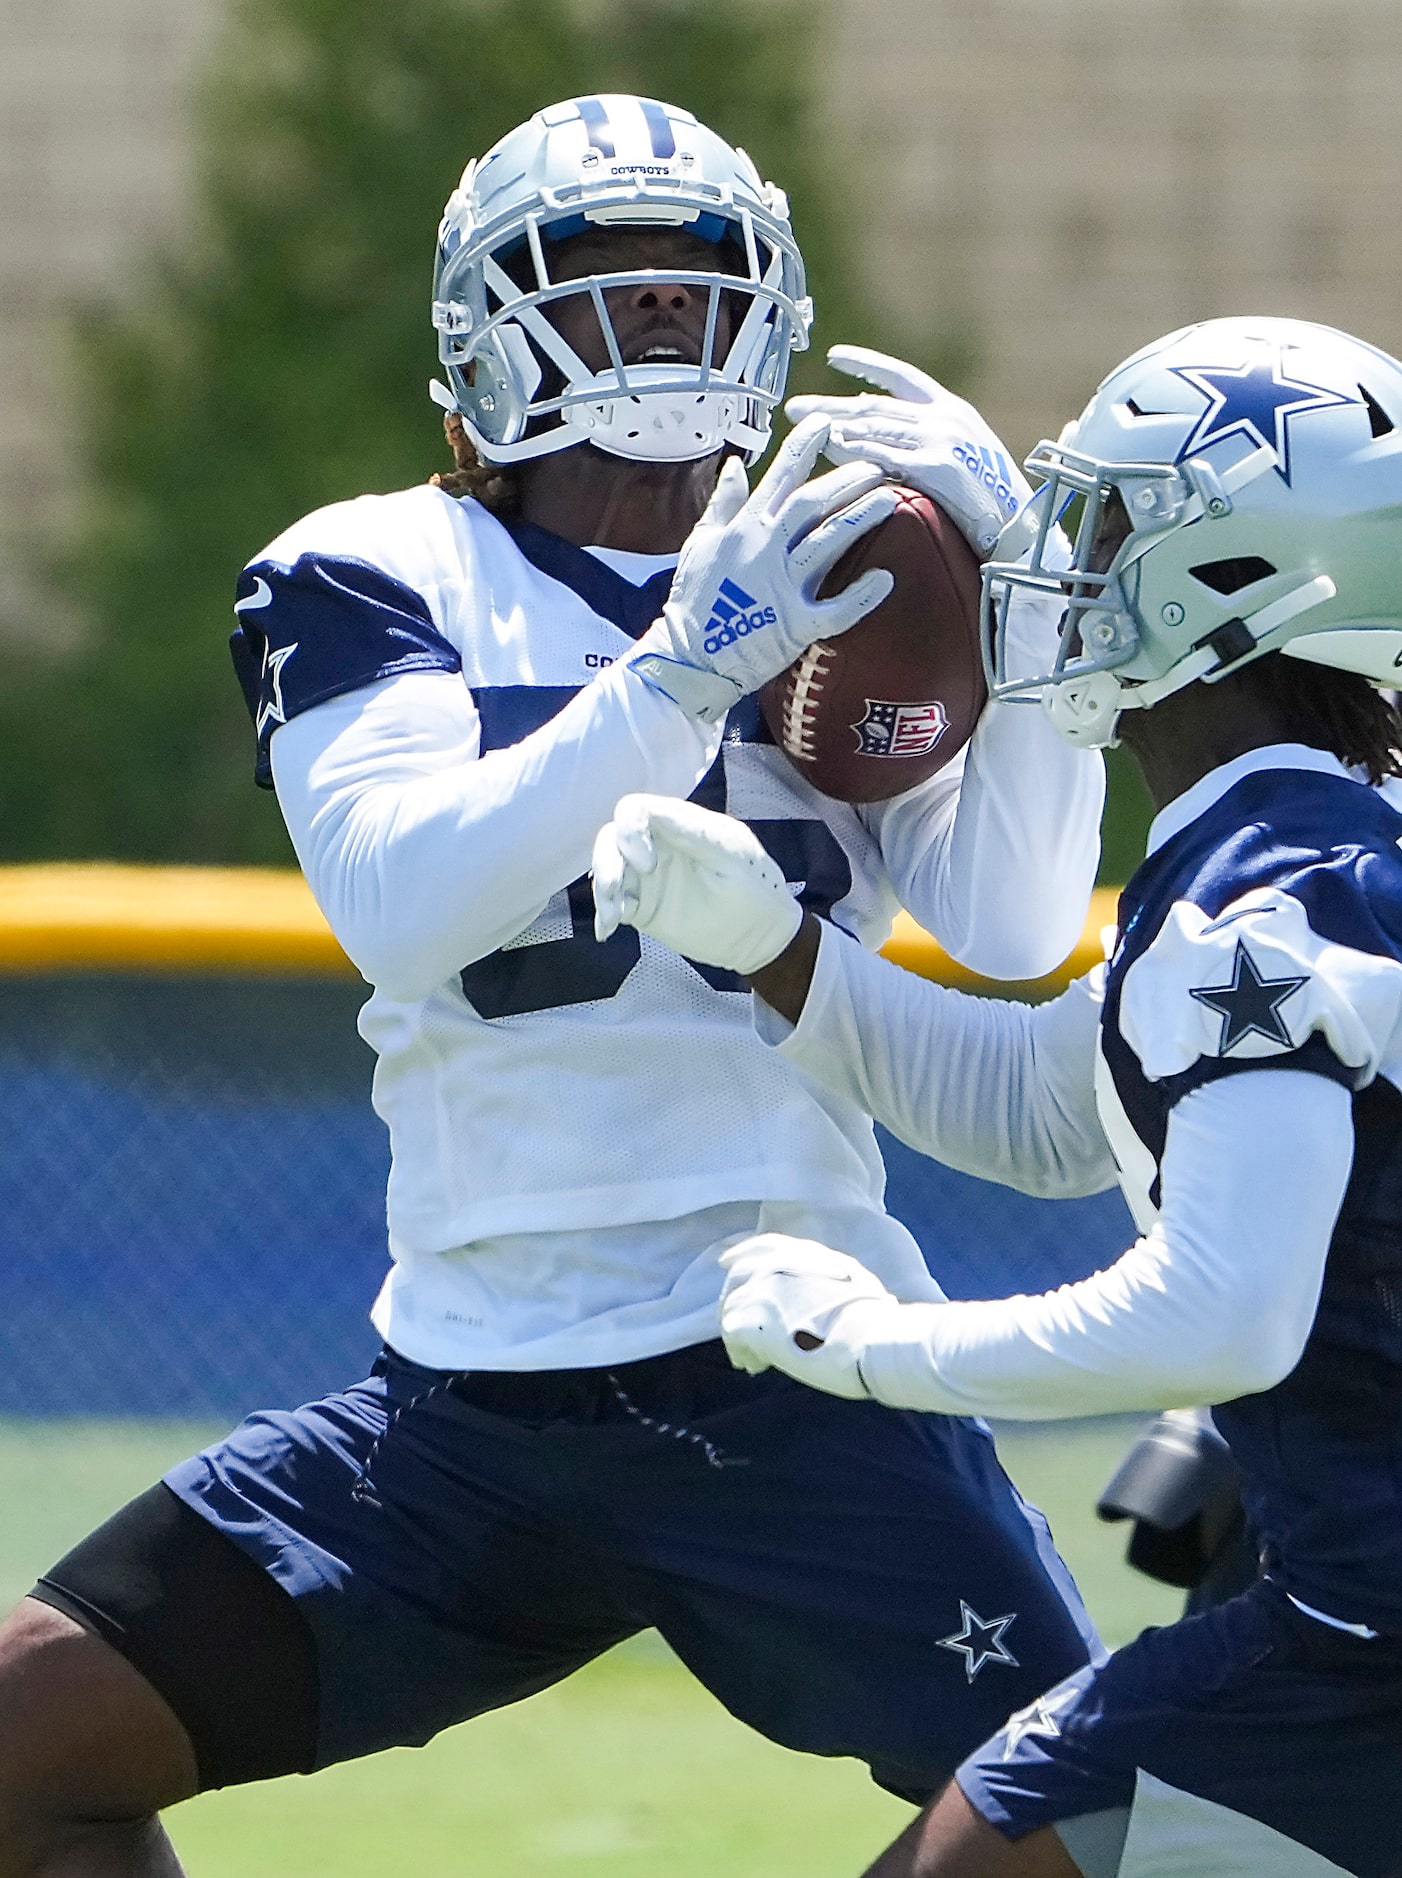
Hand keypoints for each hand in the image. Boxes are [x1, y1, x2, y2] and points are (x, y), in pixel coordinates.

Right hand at [592, 794, 801, 973]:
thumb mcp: (731, 856)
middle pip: (612, 837)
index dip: (630, 831)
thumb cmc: (756, 889)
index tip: (647, 864)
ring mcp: (647, 877)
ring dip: (602, 887)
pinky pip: (614, 903)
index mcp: (681, 824)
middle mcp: (658, 845)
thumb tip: (649, 814)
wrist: (762, 937)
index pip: (636, 810)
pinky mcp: (642, 905)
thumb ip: (693, 834)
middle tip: (617, 890)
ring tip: (613, 915)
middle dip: (605, 860)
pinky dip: (605, 913)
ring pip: (608, 868)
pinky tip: (607, 930)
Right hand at [625, 415, 896, 722]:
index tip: (829, 422)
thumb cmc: (693, 602)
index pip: (779, 477)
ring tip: (892, 498)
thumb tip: (735, 465)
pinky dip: (861, 596)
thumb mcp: (700, 544)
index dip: (804, 447)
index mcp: (744, 529)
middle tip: (880, 461)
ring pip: (827, 543)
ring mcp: (780, 588)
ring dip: (860, 518)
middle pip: (812, 504)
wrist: (689, 660)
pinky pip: (835, 609)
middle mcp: (764, 551)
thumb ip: (722, 503)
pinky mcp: (794, 626)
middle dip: (846, 478)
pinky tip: (887, 579)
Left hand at [718, 1234, 899, 1400]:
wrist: (869, 1338)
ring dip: (740, 1334)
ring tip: (755, 1358)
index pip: (764, 1246)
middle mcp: (774, 1266)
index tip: (726, 1261)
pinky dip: (741, 1352)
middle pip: (737, 1279)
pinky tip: (756, 1366)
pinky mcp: (749, 1322)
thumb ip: (829, 1279)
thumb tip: (825, 1296)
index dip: (742, 1253)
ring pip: (731, 1310)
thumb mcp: (854, 1280)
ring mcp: (759, 1292)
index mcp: (802, 1254)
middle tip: (742, 1326)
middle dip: (735, 1301)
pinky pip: (732, 1337)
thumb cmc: (874, 1318)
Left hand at [788, 347, 1029, 557]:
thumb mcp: (964, 457)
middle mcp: (945, 417)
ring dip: (835, 425)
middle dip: (832, 404)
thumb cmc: (992, 501)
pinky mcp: (936, 467)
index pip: (903, 376)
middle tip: (795, 407)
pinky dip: (855, 451)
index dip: (867, 364)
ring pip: (876, 427)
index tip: (835, 356)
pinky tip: (828, 449)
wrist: (1021, 526)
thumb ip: (930, 440)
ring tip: (802, 427)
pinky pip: (885, 456)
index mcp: (953, 409)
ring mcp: (941, 440)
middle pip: (876, 404)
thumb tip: (888, 432)